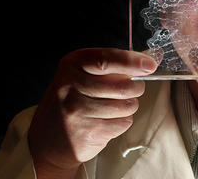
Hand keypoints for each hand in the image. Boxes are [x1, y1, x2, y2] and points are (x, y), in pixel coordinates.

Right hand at [27, 48, 156, 177]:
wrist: (47, 140)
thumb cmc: (72, 100)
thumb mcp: (82, 74)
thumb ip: (112, 65)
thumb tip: (148, 58)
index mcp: (72, 65)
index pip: (106, 59)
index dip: (132, 61)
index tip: (150, 64)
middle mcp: (71, 86)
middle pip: (123, 86)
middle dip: (136, 88)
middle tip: (131, 90)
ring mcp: (77, 111)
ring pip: (127, 105)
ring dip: (128, 106)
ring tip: (113, 107)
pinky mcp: (87, 132)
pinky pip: (123, 123)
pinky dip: (122, 122)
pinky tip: (106, 120)